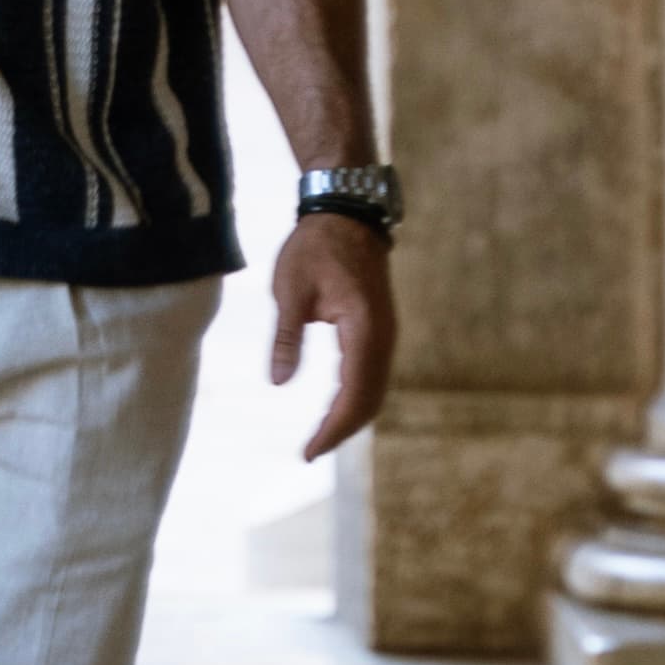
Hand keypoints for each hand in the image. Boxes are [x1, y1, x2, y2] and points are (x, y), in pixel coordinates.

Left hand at [268, 214, 396, 463]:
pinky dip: (358, 398)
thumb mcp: (290, 290)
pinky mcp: (381, 329)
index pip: (353, 393)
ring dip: (352, 417)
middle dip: (342, 430)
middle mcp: (383, 336)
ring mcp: (386, 333)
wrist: (347, 213)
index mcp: (362, 328)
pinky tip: (336, 408)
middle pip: (371, 399)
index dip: (333, 428)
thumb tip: (278, 384)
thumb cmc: (314, 247)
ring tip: (321, 437)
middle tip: (310, 451)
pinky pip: (374, 374)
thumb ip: (286, 338)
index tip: (308, 451)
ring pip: (376, 389)